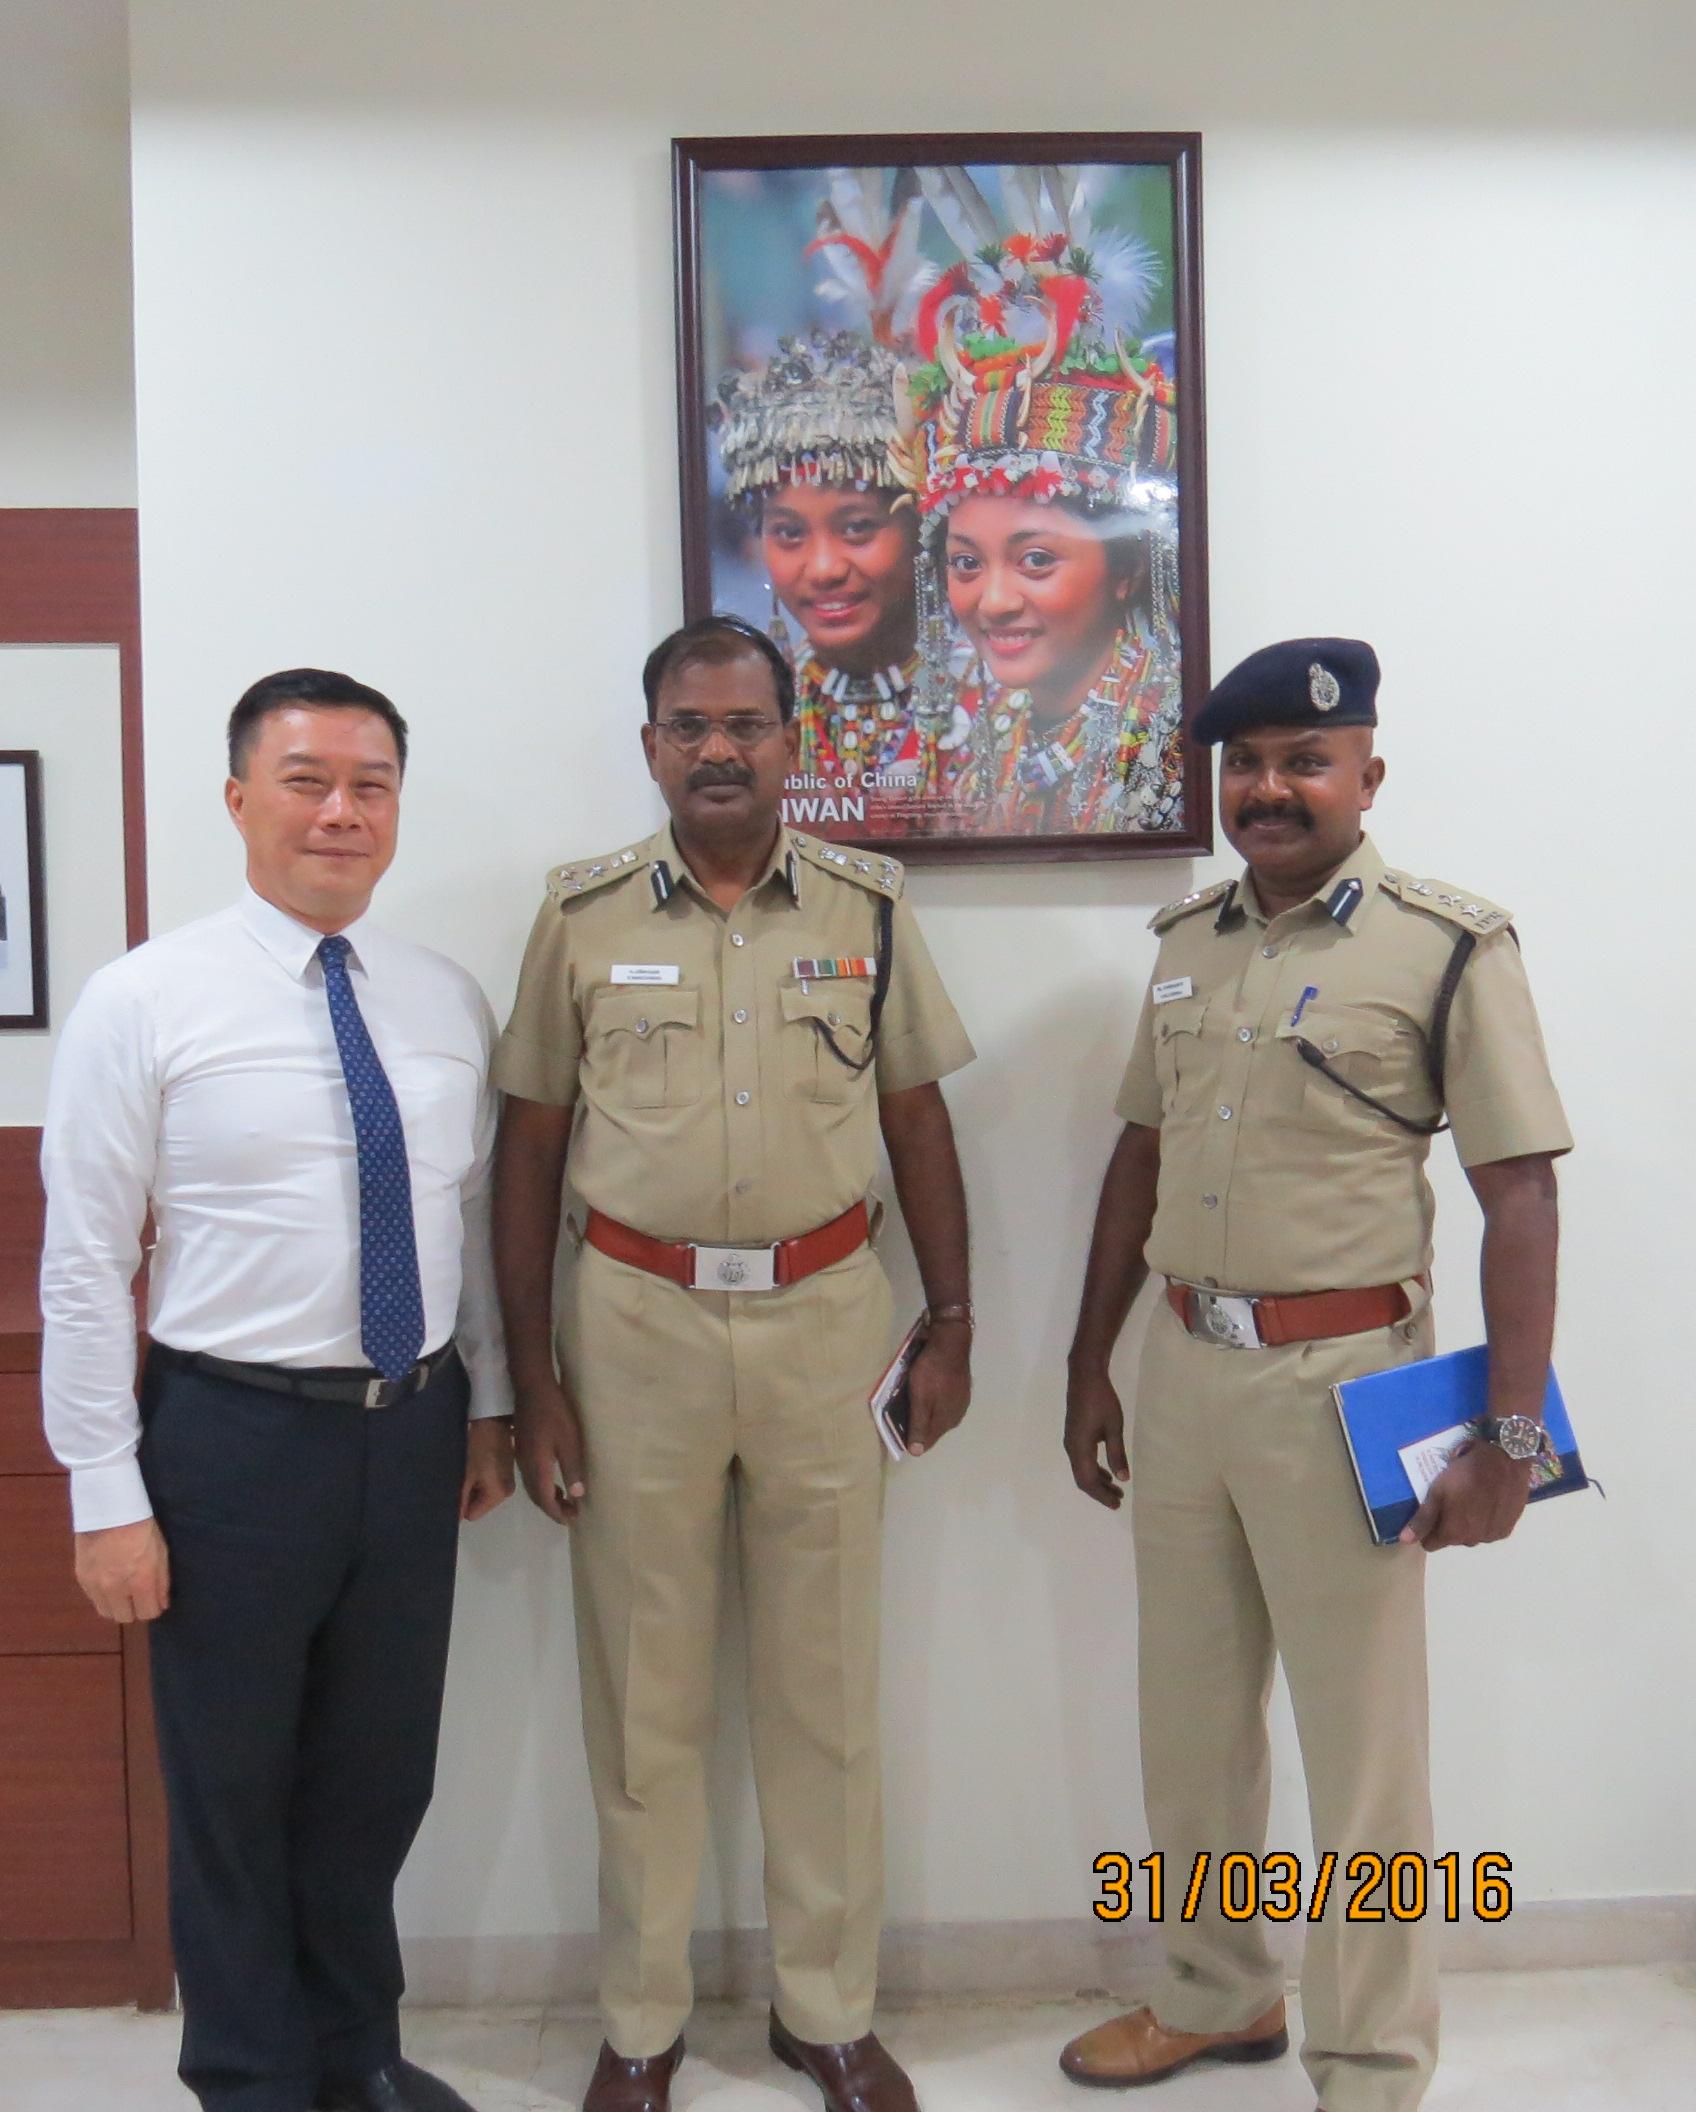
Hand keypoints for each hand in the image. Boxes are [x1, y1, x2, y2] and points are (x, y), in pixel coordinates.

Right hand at [75, 1518, 170, 1622]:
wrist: (109, 1510)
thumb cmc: (142, 1529)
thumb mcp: (161, 1553)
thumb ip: (161, 1582)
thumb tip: (162, 1604)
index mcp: (140, 1582)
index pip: (148, 1613)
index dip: (153, 1608)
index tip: (154, 1601)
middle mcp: (116, 1589)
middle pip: (125, 1617)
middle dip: (134, 1609)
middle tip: (137, 1596)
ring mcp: (96, 1585)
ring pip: (106, 1612)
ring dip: (116, 1605)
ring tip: (121, 1590)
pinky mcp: (82, 1578)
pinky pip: (93, 1598)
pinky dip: (101, 1595)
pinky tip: (108, 1580)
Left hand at [461, 1417, 516, 1520]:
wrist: (492, 1419)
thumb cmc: (477, 1446)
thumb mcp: (464, 1474)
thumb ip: (459, 1499)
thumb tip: (454, 1519)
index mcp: (498, 1495)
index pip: (472, 1515)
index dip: (461, 1504)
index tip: (457, 1486)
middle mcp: (508, 1493)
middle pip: (479, 1506)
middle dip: (469, 1495)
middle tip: (463, 1476)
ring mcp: (509, 1482)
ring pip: (483, 1495)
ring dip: (475, 1486)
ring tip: (471, 1468)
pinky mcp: (508, 1471)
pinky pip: (490, 1485)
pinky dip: (482, 1478)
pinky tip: (479, 1464)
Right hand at [513, 1378, 587, 1523]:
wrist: (532, 1388)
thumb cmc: (555, 1414)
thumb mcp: (569, 1442)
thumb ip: (572, 1469)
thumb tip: (577, 1496)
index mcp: (537, 1468)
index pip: (546, 1499)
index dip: (557, 1513)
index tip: (571, 1519)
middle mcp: (526, 1467)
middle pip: (536, 1497)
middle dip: (552, 1508)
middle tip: (570, 1514)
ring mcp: (521, 1458)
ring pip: (532, 1487)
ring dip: (547, 1497)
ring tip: (565, 1500)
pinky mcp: (521, 1449)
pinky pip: (530, 1477)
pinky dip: (542, 1486)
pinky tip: (553, 1480)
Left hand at [904, 1325, 970, 1455]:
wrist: (950, 1341)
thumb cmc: (932, 1371)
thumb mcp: (921, 1399)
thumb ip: (919, 1425)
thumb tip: (916, 1453)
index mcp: (947, 1421)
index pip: (927, 1441)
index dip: (911, 1438)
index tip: (896, 1429)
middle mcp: (956, 1415)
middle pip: (933, 1428)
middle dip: (917, 1424)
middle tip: (899, 1412)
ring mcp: (961, 1401)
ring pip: (938, 1414)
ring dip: (925, 1411)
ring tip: (909, 1400)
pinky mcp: (960, 1388)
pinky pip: (943, 1401)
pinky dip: (932, 1400)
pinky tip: (925, 1390)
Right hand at [1065, 1363, 1129, 1509]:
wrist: (1085, 1376)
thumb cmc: (1102, 1400)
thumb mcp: (1114, 1427)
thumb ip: (1117, 1453)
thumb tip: (1123, 1478)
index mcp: (1079, 1447)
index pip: (1088, 1480)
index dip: (1101, 1495)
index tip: (1117, 1503)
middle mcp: (1071, 1447)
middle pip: (1082, 1478)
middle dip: (1100, 1491)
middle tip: (1119, 1500)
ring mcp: (1071, 1441)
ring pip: (1082, 1469)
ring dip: (1098, 1481)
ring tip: (1116, 1489)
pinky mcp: (1074, 1435)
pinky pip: (1082, 1460)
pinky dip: (1094, 1469)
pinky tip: (1107, 1471)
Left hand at [1400, 1438, 1531, 1550]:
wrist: (1507, 1459)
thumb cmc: (1467, 1473)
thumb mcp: (1438, 1491)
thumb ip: (1423, 1518)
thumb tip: (1405, 1540)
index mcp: (1453, 1533)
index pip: (1431, 1543)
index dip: (1428, 1528)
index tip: (1433, 1510)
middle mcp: (1473, 1540)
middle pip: (1452, 1538)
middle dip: (1449, 1523)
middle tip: (1452, 1499)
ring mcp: (1492, 1535)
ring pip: (1472, 1535)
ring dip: (1469, 1523)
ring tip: (1471, 1498)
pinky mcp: (1507, 1528)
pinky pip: (1489, 1530)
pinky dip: (1486, 1521)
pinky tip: (1487, 1502)